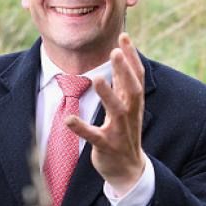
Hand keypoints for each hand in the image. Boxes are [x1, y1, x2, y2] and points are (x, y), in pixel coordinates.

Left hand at [66, 33, 145, 194]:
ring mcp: (119, 131)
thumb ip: (124, 85)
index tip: (124, 35)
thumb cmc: (126, 134)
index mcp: (134, 104)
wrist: (129, 170)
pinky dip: (81, 128)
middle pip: (132, 89)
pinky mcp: (106, 146)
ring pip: (116, 111)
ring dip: (107, 95)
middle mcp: (130, 115)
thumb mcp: (128, 108)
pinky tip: (68, 120)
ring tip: (96, 79)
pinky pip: (94, 137)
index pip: (137, 76)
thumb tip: (123, 57)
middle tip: (115, 50)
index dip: (131, 56)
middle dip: (125, 70)